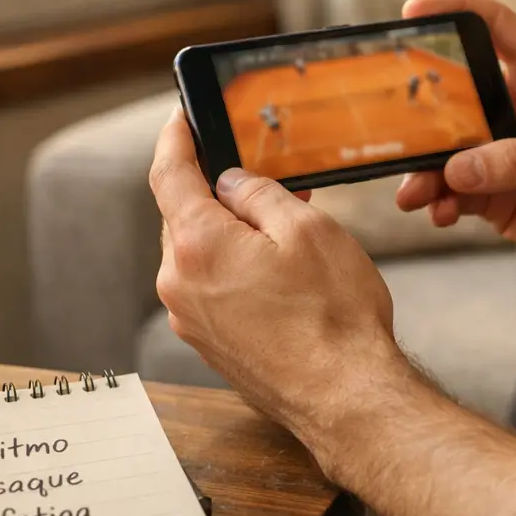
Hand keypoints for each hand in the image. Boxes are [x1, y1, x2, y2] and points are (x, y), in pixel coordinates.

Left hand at [149, 109, 405, 437]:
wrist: (346, 398)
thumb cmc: (334, 318)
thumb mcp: (307, 229)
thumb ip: (259, 194)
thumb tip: (231, 183)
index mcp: (197, 246)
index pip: (168, 174)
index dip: (175, 138)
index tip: (181, 117)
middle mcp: (180, 285)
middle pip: (183, 216)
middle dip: (216, 192)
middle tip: (263, 177)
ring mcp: (192, 320)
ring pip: (199, 255)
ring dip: (231, 235)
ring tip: (284, 231)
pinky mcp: (211, 345)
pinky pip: (211, 288)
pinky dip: (234, 269)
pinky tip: (278, 274)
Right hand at [396, 0, 515, 284]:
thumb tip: (458, 169)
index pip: (495, 27)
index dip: (455, 12)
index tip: (412, 13)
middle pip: (454, 93)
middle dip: (419, 109)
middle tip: (390, 126)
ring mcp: (504, 153)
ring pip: (446, 149)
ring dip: (424, 169)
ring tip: (413, 193)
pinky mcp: (498, 194)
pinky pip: (453, 191)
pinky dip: (439, 201)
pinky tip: (439, 213)